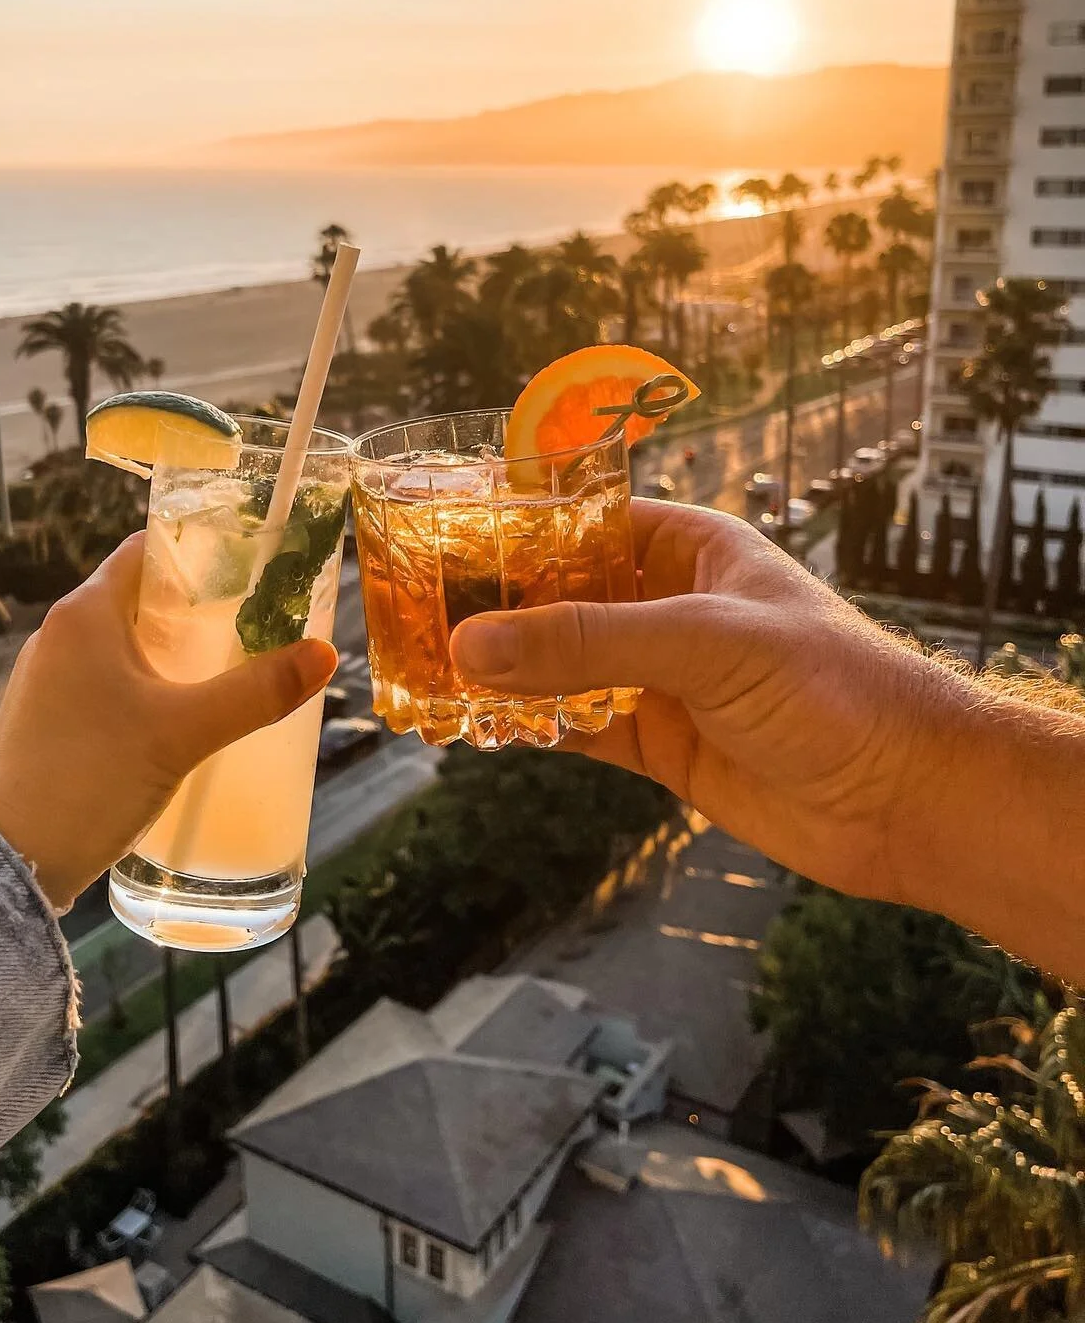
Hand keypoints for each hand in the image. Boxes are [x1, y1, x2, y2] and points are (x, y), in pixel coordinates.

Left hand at [0, 532, 335, 909]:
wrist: (9, 862)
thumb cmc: (92, 777)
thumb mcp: (185, 732)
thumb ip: (257, 692)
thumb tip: (324, 655)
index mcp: (84, 613)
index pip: (146, 550)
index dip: (200, 553)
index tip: (252, 569)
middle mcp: (58, 635)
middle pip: (138, 599)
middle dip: (197, 611)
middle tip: (256, 627)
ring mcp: (45, 681)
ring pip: (121, 646)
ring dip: (171, 655)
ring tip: (228, 675)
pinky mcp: (43, 722)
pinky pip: (103, 685)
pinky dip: (144, 690)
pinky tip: (177, 724)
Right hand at [450, 499, 981, 906]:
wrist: (910, 801)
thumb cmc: (837, 687)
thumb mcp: (705, 641)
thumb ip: (587, 643)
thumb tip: (474, 646)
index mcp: (689, 548)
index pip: (581, 521)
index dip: (512, 529)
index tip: (438, 539)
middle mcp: (668, 606)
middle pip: (557, 595)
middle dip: (492, 606)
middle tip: (412, 615)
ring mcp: (660, 677)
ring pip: (558, 665)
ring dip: (500, 671)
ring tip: (422, 672)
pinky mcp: (659, 744)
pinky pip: (575, 726)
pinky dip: (526, 728)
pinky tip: (475, 727)